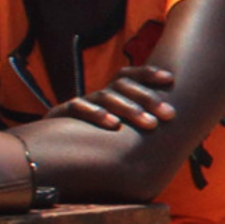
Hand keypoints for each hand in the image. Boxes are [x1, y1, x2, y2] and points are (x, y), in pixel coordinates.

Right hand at [47, 64, 178, 131]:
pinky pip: (78, 108)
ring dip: (129, 108)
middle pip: (122, 86)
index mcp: (111, 95)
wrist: (48, 150)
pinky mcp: (61, 114)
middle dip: (148, 98)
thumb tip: (176, 127)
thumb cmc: (94, 142)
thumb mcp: (120, 132)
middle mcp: (97, 96)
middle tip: (170, 115)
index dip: (147, 73)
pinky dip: (96, 114)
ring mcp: (80, 103)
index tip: (170, 78)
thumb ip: (140, 125)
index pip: (129, 76)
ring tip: (150, 123)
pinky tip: (113, 124)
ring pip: (106, 96)